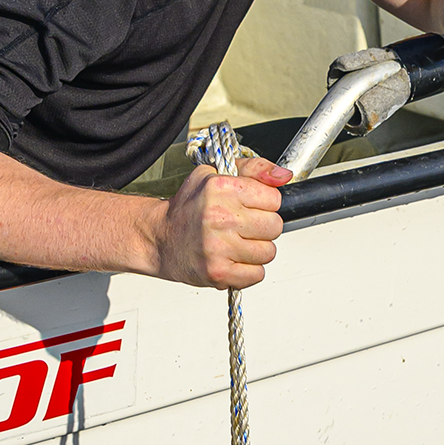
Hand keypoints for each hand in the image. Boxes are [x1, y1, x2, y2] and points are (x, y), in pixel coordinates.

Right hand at [150, 156, 289, 288]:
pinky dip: (248, 270)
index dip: (265, 203)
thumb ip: (254, 169)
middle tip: (242, 227)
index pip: (273, 198)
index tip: (249, 206)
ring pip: (268, 252)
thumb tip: (284, 176)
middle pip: (275, 226)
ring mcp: (218, 247)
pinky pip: (257, 274)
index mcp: (220, 187)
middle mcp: (219, 216)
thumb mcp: (215, 174)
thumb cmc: (189, 207)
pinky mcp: (218, 272)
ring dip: (256, 250)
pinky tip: (231, 259)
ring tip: (235, 243)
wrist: (159, 238)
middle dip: (262, 227)